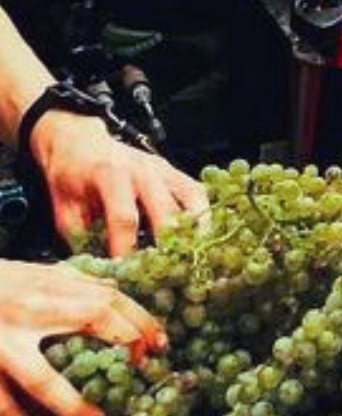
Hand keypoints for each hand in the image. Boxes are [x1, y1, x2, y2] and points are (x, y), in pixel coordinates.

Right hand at [0, 258, 164, 415]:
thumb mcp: (33, 274)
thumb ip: (71, 282)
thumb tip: (113, 291)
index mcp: (49, 286)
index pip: (108, 298)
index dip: (139, 321)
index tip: (158, 348)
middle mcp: (30, 309)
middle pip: (90, 321)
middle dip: (125, 344)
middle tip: (154, 366)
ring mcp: (0, 344)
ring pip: (40, 381)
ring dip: (70, 408)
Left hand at [30, 112, 208, 257]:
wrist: (80, 142)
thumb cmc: (70, 178)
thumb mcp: (65, 209)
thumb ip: (81, 238)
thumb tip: (100, 269)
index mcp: (110, 175)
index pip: (124, 217)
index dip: (127, 248)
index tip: (127, 274)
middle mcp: (142, 169)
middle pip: (165, 210)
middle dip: (167, 244)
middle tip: (164, 272)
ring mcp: (162, 168)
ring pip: (191, 197)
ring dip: (195, 228)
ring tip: (193, 254)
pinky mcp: (173, 171)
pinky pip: (196, 192)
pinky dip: (203, 213)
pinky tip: (201, 235)